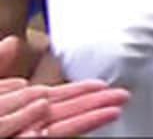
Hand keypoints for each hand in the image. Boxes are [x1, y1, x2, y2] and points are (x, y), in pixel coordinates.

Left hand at [0, 36, 127, 137]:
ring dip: (89, 118)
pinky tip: (88, 118)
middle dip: (96, 102)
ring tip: (115, 108)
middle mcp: (23, 121)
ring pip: (61, 126)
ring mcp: (23, 134)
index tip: (101, 84)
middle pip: (64, 112)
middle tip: (122, 95)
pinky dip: (61, 130)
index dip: (78, 89)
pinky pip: (47, 137)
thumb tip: (11, 42)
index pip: (52, 96)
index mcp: (15, 105)